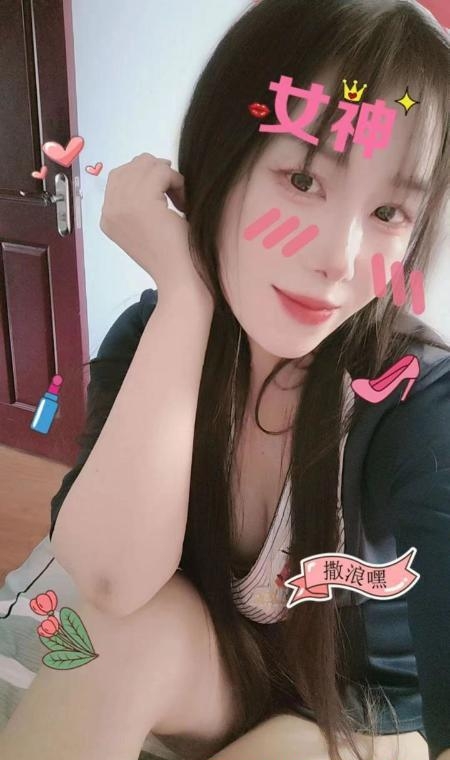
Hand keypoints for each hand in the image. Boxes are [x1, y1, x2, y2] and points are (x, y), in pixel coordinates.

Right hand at [99, 153, 212, 307]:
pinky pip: (162, 171)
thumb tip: (153, 163)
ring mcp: (122, 206)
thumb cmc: (172, 258)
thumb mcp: (148, 224)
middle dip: (158, 174)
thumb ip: (140, 198)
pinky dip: (178, 181)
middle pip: (132, 166)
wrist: (180, 280)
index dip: (146, 177)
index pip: (120, 175)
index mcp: (107, 218)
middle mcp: (109, 211)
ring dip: (169, 177)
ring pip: (147, 165)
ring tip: (181, 200)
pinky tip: (183, 203)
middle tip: (176, 196)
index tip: (166, 196)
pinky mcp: (141, 203)